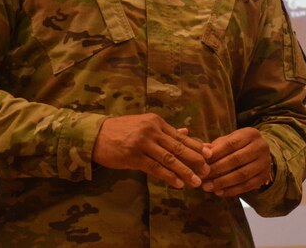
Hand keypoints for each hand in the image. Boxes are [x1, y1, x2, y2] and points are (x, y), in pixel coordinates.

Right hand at [92, 114, 209, 187]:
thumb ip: (166, 131)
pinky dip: (168, 176)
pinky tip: (178, 183)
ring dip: (184, 171)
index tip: (210, 154)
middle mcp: (152, 131)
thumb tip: (186, 131)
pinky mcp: (133, 156)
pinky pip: (155, 168)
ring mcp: (142, 143)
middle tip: (208, 170)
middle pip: (178, 147)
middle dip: (195, 160)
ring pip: (169, 159)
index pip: (181, 136)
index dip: (197, 146)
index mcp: (157, 122)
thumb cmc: (122, 130)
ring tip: (197, 181)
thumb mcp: (144, 125)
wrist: (95, 135)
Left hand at [202, 127, 271, 196]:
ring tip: (208, 187)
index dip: (216, 154)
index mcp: (250, 134)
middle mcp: (261, 147)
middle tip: (203, 177)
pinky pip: (247, 186)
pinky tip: (219, 192)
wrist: (259, 154)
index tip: (202, 162)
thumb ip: (216, 146)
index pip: (231, 144)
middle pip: (236, 159)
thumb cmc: (239, 146)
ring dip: (223, 182)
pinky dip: (231, 190)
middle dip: (217, 169)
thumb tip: (202, 150)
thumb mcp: (229, 140)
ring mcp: (264, 163)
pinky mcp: (264, 177)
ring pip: (242, 175)